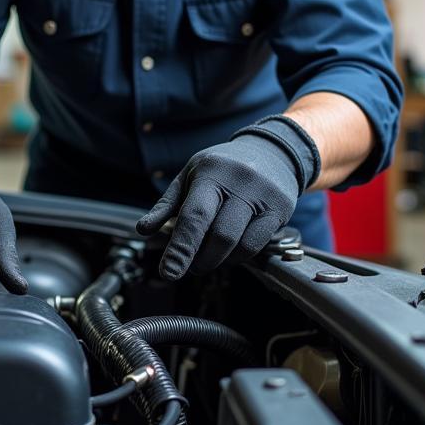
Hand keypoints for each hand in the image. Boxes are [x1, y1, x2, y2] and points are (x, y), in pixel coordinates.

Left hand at [136, 116, 318, 279]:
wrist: (271, 151)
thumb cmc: (222, 167)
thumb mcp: (190, 175)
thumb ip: (166, 204)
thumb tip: (143, 230)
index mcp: (212, 173)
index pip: (195, 216)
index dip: (181, 248)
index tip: (168, 272)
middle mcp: (241, 183)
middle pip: (220, 236)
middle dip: (200, 260)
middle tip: (188, 267)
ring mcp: (264, 197)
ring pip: (240, 245)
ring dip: (218, 261)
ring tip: (207, 258)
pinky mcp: (281, 210)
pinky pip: (257, 245)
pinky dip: (238, 257)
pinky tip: (228, 252)